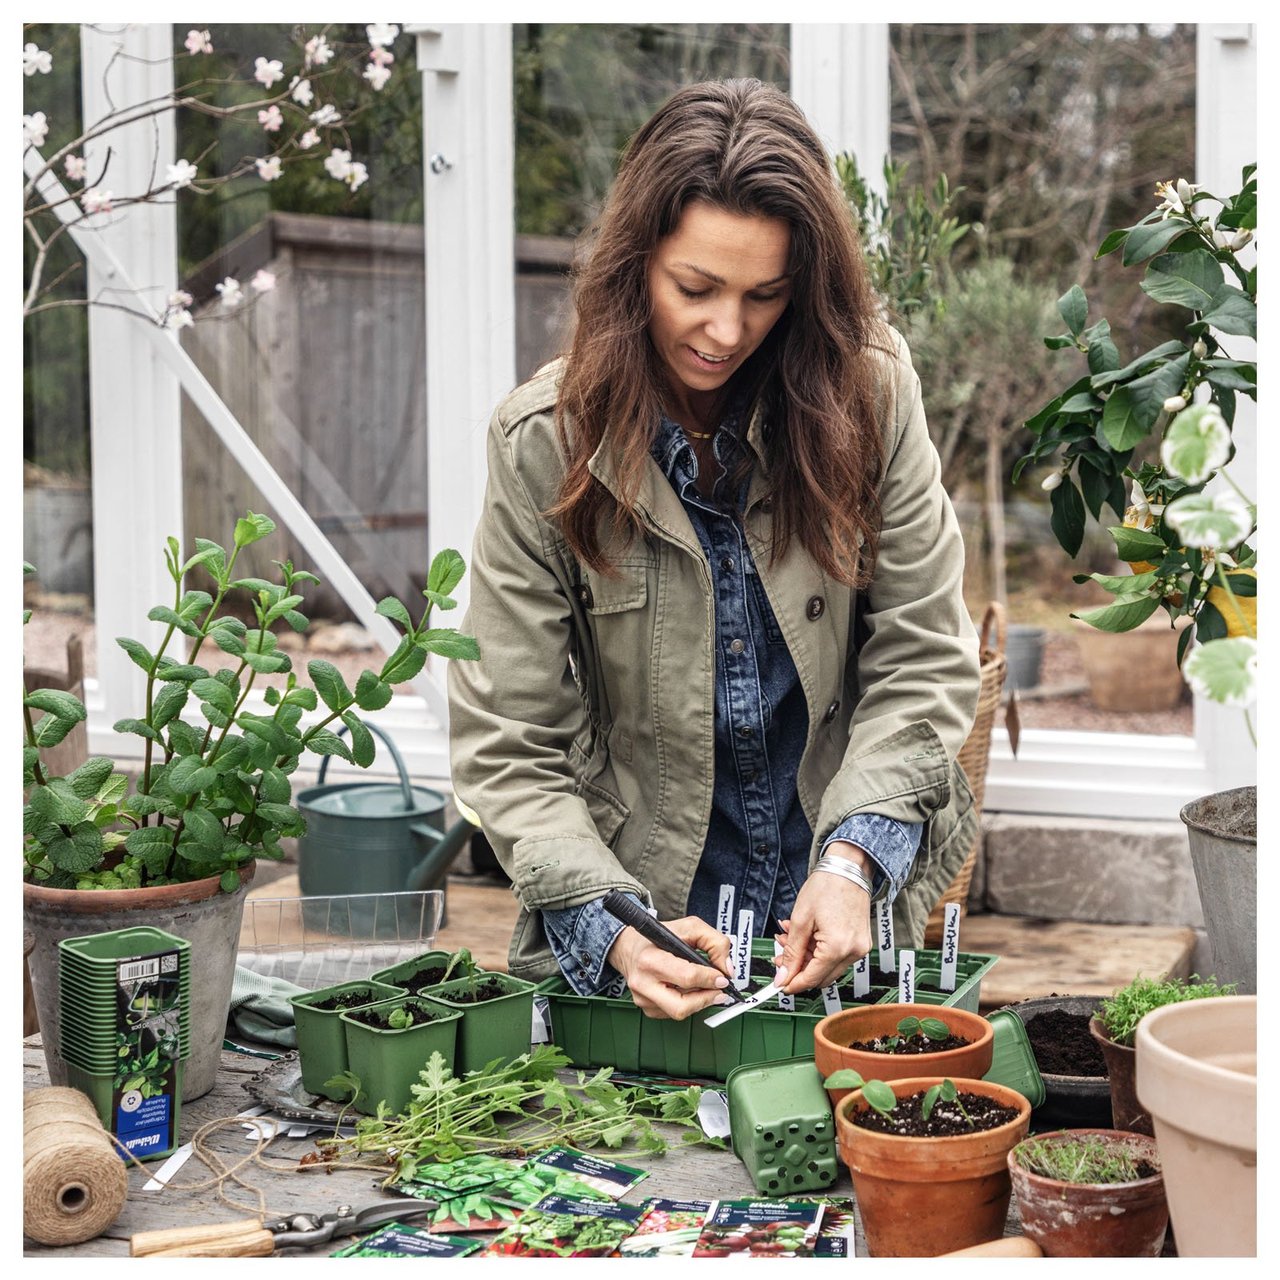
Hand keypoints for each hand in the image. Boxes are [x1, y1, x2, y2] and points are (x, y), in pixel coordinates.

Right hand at [607, 915, 733, 1019]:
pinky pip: (673, 1013)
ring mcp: (643, 999)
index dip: (710, 979)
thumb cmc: (657, 937)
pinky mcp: (646, 1008)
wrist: (629, 947)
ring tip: (706, 988)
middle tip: (719, 991)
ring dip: (699, 1002)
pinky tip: (690, 991)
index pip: (687, 977)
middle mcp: (643, 982)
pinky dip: (687, 1003)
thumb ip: (714, 942)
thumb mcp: (689, 927)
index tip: (723, 978)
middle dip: (706, 999)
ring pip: (679, 1012)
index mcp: (650, 959)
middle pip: (681, 1006)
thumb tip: (726, 968)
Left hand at [775, 849, 873, 992]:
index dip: (792, 983)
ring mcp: (860, 948)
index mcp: (838, 947)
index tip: (780, 984)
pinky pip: (837, 956)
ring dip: (807, 958)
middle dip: (798, 969)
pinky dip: (820, 951)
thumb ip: (791, 951)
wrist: (848, 868)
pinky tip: (806, 937)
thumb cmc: (827, 885)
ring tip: (791, 940)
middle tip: (781, 958)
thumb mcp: (800, 919)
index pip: (812, 978)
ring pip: (828, 967)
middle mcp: (853, 951)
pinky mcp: (861, 942)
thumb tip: (784, 975)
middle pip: (821, 977)